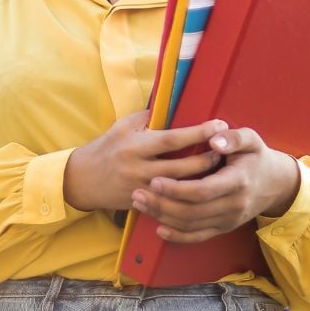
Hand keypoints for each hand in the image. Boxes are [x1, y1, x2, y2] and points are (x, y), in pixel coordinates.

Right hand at [63, 111, 228, 211]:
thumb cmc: (106, 147)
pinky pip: (170, 202)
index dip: (198, 132)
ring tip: (221, 169)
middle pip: (181, 167)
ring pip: (180, 188)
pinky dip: (188, 196)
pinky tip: (204, 191)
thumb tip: (174, 106)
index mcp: (135, 145)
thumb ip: (148, 118)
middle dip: (207, 159)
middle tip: (227, 150)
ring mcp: (142, 189)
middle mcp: (139, 168)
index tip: (219, 125)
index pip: (172, 139)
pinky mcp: (142, 204)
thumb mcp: (123, 127)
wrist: (83, 179)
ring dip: (202, 179)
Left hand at [130, 126, 300, 242]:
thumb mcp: (251, 139)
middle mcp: (233, 205)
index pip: (202, 191)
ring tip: (139, 204)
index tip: (155, 180)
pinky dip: (178, 236)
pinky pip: (198, 237)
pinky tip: (159, 228)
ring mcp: (228, 220)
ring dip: (163, 217)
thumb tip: (214, 139)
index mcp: (237, 182)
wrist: (276, 183)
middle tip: (137, 193)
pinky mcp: (224, 227)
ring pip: (191, 225)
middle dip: (162, 204)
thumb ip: (233, 138)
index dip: (177, 189)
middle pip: (192, 212)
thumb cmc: (256, 156)